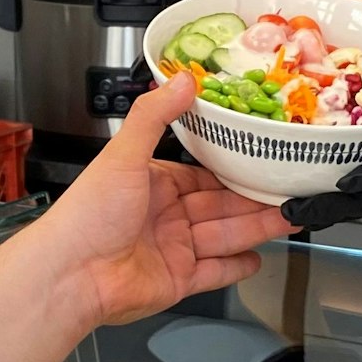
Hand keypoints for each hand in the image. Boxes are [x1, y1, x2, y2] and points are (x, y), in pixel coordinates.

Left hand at [39, 74, 297, 327]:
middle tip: (287, 191)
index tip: (261, 161)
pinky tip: (258, 258)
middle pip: (219, 205)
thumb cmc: (88, 214)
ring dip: (257, 228)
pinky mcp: (177, 281)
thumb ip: (154, 116)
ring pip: (224, 236)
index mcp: (151, 183)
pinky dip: (236, 267)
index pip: (200, 173)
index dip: (231, 169)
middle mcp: (163, 216)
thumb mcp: (123, 154)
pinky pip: (214, 273)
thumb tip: (182, 80)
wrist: (71, 275)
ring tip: (290, 219)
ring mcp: (171, 249)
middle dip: (254, 200)